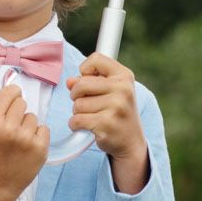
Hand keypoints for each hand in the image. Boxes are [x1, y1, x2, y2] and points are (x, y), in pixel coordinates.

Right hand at [0, 84, 48, 200]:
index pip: (10, 92)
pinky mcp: (40, 149)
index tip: (11, 100)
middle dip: (16, 112)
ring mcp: (27, 140)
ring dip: (26, 125)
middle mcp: (9, 129)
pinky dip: (37, 136)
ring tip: (18, 140)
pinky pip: (44, 129)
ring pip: (33, 117)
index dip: (11, 95)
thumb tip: (7, 90)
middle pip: (22, 103)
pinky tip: (27, 147)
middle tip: (10, 127)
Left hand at [69, 54, 148, 170]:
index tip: (89, 82)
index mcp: (124, 76)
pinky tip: (86, 127)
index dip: (85, 71)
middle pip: (81, 84)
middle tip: (86, 103)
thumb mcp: (110, 91)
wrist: (131, 141)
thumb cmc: (117, 112)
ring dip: (78, 112)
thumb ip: (89, 81)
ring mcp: (116, 107)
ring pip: (77, 104)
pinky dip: (75, 124)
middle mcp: (123, 89)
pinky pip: (77, 120)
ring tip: (91, 116)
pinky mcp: (106, 124)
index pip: (96, 59)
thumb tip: (70, 82)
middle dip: (76, 95)